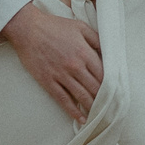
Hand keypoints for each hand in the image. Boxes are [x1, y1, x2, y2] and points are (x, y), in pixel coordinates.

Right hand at [0, 1, 102, 123]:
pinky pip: (63, 99)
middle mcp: (75, 66)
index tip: (116, 93)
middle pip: (95, 87)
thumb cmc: (54, 26)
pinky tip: (81, 118)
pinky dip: (73, 111)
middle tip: (111, 108)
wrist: (28, 29)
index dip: (112, 85)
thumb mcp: (80, 26)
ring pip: (81, 96)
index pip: (104, 74)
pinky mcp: (48, 81)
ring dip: (91, 107)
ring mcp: (61, 75)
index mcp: (84, 52)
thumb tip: (109, 51)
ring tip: (100, 115)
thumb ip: (96, 39)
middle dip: (104, 99)